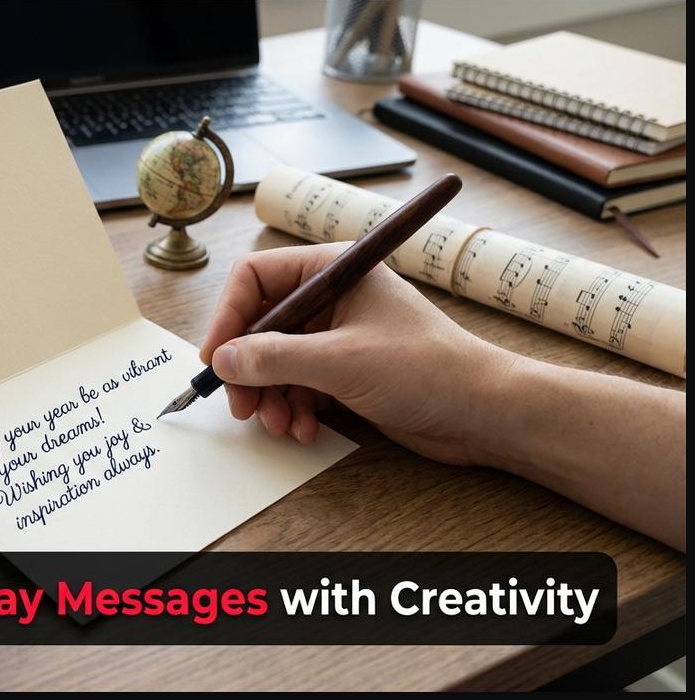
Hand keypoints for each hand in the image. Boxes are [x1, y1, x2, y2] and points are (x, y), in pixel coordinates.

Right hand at [200, 243, 516, 465]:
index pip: (256, 278)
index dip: (229, 317)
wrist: (483, 412)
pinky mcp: (345, 370)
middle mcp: (332, 297)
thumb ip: (275, 358)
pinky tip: (304, 430)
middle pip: (260, 324)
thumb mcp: (341, 361)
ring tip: (281, 424)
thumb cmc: (428, 369)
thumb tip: (225, 360)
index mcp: (333, 270)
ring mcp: (337, 334)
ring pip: (275, 360)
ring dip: (270, 396)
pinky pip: (297, 384)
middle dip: (249, 369)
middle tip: (242, 406)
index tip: (217, 359)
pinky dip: (293, 408)